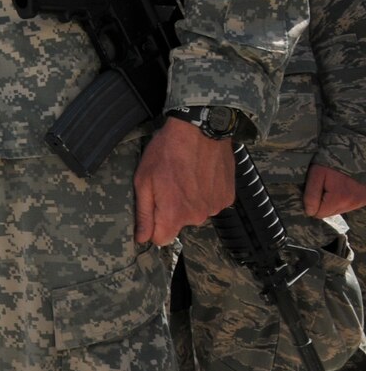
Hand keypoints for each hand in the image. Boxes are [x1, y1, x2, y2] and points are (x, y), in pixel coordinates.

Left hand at [134, 117, 235, 245]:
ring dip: (189, 199)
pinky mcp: (227, 197)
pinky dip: (205, 192)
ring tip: (185, 176)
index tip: (152, 209)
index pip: (161, 240)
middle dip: (171, 208)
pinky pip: (211, 202)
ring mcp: (215, 207)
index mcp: (174, 214)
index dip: (153, 226)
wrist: (200, 130)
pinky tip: (200, 175)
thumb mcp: (144, 180)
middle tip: (168, 183)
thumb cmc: (167, 152)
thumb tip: (142, 238)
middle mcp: (197, 216)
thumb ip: (144, 213)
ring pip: (195, 211)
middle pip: (179, 223)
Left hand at [306, 164, 365, 218]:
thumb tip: (309, 212)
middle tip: (322, 186)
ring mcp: (359, 202)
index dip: (311, 203)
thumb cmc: (331, 163)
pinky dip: (340, 199)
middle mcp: (351, 204)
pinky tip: (338, 188)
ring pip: (337, 210)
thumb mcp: (316, 174)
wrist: (352, 153)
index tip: (312, 190)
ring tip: (331, 185)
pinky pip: (346, 205)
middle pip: (328, 213)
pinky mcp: (363, 199)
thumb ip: (311, 195)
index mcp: (339, 199)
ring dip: (330, 201)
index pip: (318, 214)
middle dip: (321, 202)